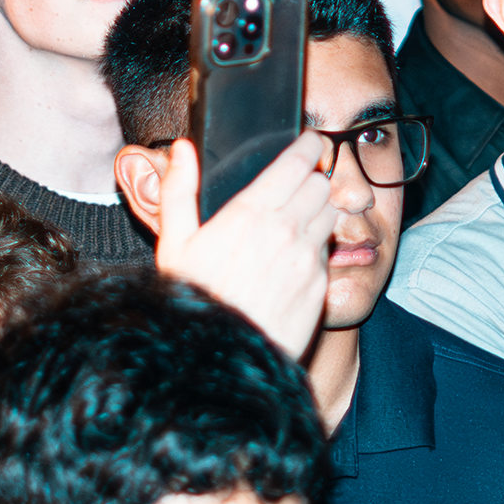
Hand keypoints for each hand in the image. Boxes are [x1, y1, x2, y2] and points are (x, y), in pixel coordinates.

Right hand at [153, 132, 334, 356]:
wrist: (217, 363)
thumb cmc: (193, 301)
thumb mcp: (174, 244)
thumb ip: (179, 190)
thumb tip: (183, 149)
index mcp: (251, 211)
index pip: (298, 160)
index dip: (309, 144)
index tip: (309, 141)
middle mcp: (286, 230)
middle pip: (321, 184)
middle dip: (312, 179)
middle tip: (297, 185)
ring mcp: (307, 259)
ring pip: (330, 214)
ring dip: (318, 211)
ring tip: (296, 222)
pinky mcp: (320, 287)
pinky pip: (328, 254)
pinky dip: (316, 250)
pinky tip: (293, 261)